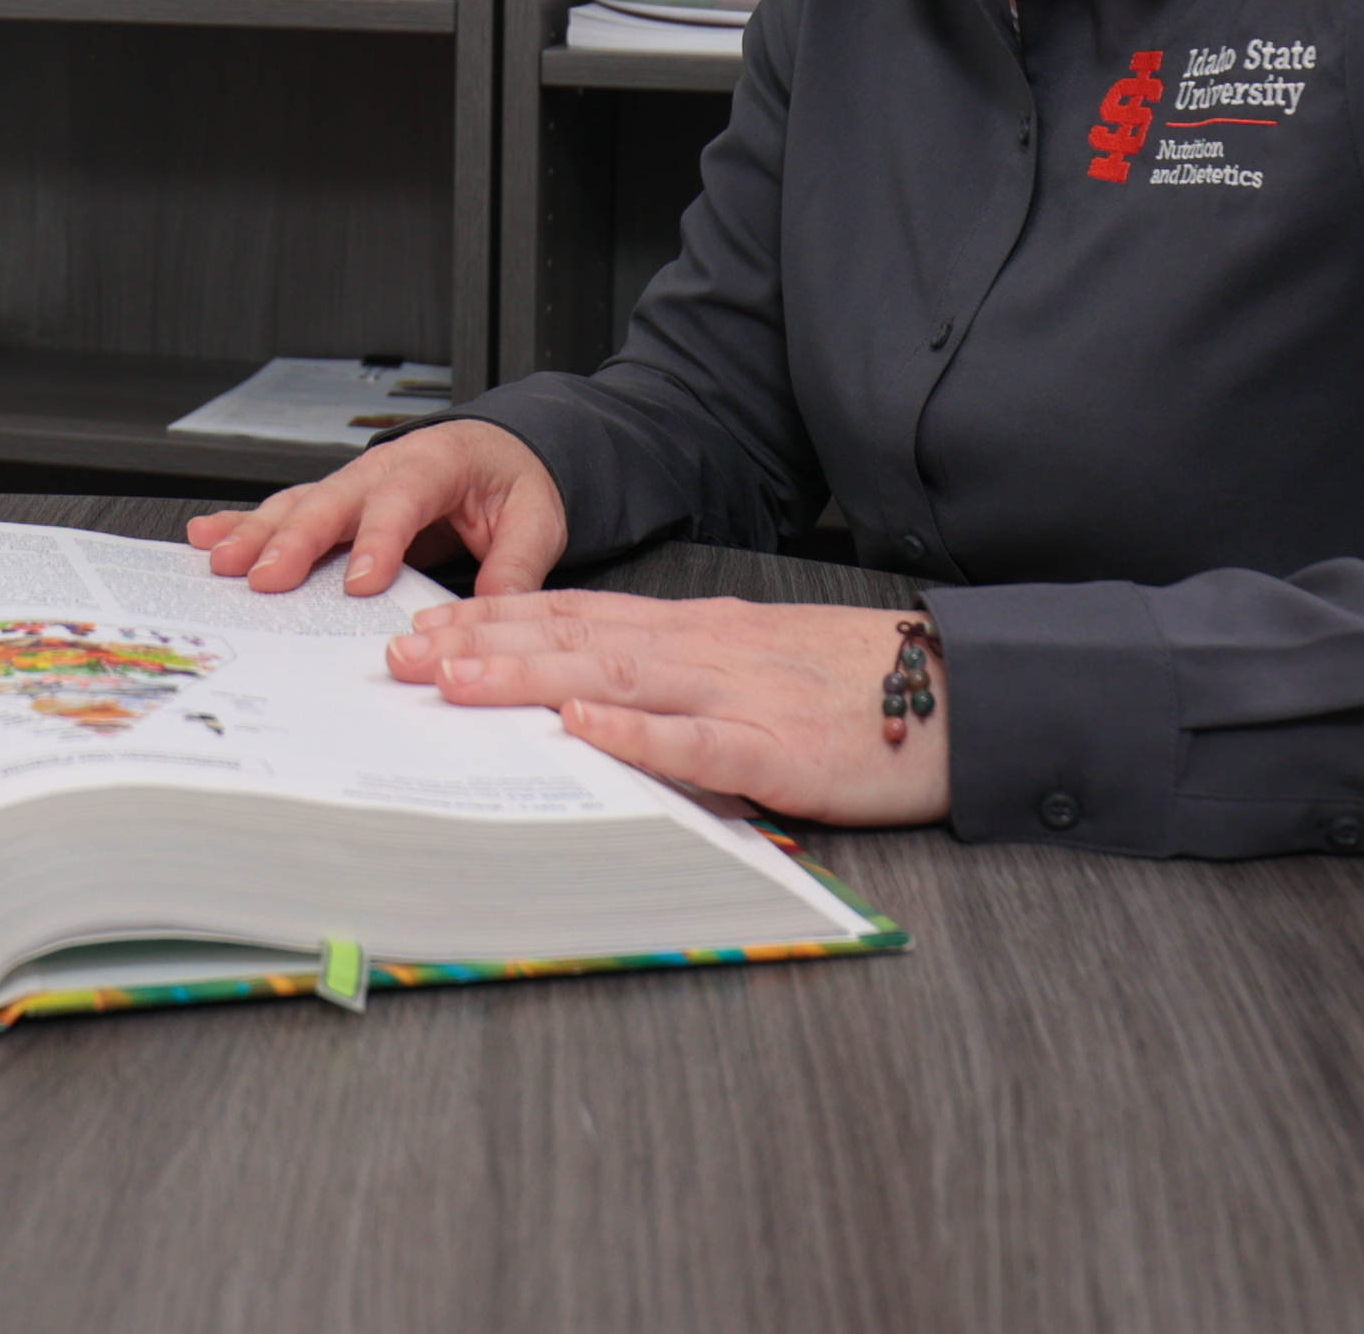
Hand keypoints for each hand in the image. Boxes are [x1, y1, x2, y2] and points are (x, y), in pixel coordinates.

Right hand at [184, 419, 568, 598]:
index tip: (360, 581)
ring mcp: (356, 482)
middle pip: (334, 499)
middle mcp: (386, 465)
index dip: (379, 538)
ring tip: (222, 561)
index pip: (404, 498)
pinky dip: (246, 522)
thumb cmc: (514, 479)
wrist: (506, 449)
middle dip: (295, 539)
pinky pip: (288, 509)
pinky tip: (209, 536)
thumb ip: (515, 563)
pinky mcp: (339, 500)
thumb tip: (497, 609)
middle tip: (266, 578)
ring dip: (258, 532)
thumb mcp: (536, 518)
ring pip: (300, 503)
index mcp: (439, 461)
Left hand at [387, 591, 950, 826]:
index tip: (423, 628)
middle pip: (573, 638)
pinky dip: (638, 734)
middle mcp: (704, 651)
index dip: (494, 620)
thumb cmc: (860, 685)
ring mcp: (739, 695)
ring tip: (453, 679)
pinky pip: (699, 743)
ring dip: (527, 677)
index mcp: (697, 632)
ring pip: (615, 677)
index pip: (575, 615)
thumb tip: (595, 697)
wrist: (966, 690)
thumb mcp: (756, 665)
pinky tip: (584, 727)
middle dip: (480, 647)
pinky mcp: (780, 748)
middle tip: (398, 657)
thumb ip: (680, 679)